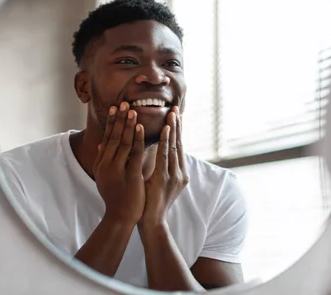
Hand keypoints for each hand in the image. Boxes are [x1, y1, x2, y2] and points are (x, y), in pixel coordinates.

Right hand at [93, 102, 145, 224]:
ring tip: (132, 110)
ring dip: (128, 125)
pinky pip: (134, 153)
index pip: (107, 138)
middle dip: (119, 119)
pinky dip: (137, 138)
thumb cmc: (117, 196)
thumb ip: (105, 159)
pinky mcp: (129, 174)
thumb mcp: (107, 176)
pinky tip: (140, 127)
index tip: (116, 108)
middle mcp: (105, 164)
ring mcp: (116, 169)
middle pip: (113, 136)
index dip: (111, 122)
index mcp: (101, 163)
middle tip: (123, 102)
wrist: (120, 217)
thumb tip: (102, 143)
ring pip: (123, 142)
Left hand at [140, 106, 188, 227]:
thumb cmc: (151, 202)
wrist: (151, 223)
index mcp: (178, 173)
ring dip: (173, 129)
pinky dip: (165, 141)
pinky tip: (165, 130)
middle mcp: (180, 172)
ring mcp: (174, 175)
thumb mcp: (157, 181)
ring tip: (172, 113)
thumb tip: (152, 152)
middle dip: (178, 126)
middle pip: (179, 144)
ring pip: (174, 147)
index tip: (176, 115)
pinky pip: (165, 155)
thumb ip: (157, 167)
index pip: (178, 147)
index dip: (177, 131)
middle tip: (176, 108)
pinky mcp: (165, 178)